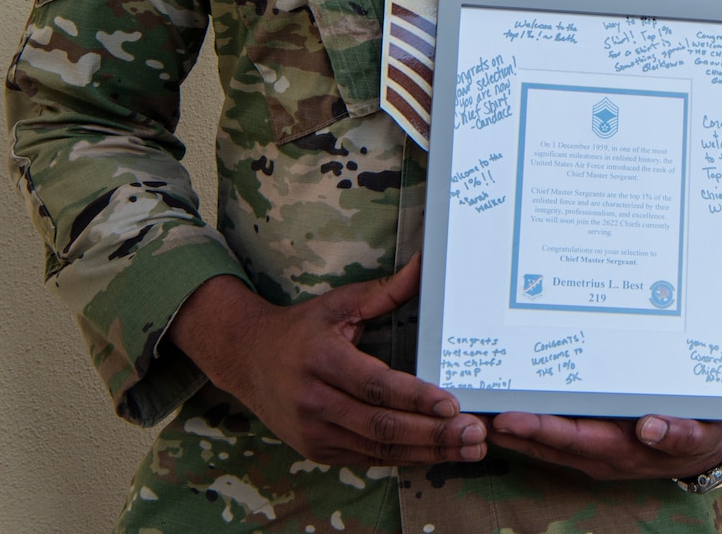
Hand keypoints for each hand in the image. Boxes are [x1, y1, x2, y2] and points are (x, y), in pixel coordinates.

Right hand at [168, 256, 485, 465]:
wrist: (245, 360)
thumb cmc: (301, 329)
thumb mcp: (338, 303)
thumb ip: (385, 291)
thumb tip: (425, 263)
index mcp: (321, 361)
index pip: (375, 385)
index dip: (414, 397)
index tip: (452, 403)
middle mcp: (314, 401)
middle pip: (381, 425)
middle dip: (433, 432)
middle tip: (476, 433)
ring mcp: (314, 432)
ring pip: (378, 448)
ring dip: (427, 451)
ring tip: (469, 448)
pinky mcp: (318, 451)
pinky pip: (368, 458)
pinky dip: (406, 458)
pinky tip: (437, 453)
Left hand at [485, 411, 721, 480]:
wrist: (707, 449)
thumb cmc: (701, 436)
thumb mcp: (699, 434)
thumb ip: (677, 432)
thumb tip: (649, 426)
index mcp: (621, 450)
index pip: (572, 438)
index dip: (539, 428)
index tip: (508, 418)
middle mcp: (600, 454)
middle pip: (548, 442)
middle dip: (510, 430)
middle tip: (473, 413)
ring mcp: (595, 450)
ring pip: (546, 441)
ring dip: (514, 430)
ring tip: (479, 411)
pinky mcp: (595, 442)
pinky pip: (557, 436)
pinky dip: (532, 426)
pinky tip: (512, 411)